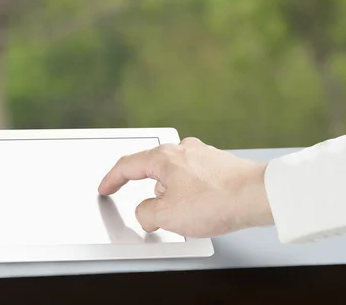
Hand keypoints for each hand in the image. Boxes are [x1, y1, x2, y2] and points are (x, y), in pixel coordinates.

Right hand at [98, 137, 273, 237]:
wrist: (259, 196)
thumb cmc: (217, 200)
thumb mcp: (167, 215)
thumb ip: (145, 213)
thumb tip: (146, 211)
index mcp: (163, 157)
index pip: (127, 166)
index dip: (111, 179)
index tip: (105, 187)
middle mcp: (182, 150)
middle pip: (153, 169)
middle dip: (151, 193)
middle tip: (155, 211)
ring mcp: (203, 155)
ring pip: (176, 176)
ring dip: (174, 195)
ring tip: (187, 216)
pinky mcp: (220, 165)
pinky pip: (195, 180)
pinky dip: (192, 195)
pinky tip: (204, 209)